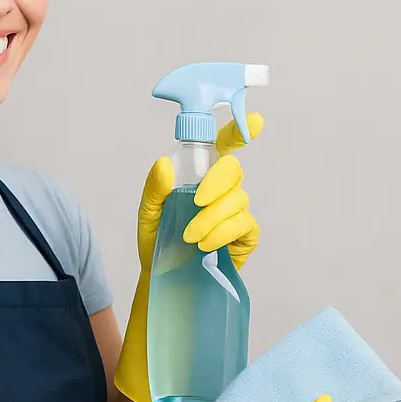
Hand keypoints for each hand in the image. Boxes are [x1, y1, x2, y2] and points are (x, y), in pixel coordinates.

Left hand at [114, 113, 264, 401]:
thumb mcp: (147, 216)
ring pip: (238, 200)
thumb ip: (155, 190)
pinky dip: (225, 231)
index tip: (253, 119)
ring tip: (191, 237)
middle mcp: (220, 192)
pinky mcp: (245, 238)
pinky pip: (245, 225)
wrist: (162, 282)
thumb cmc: (156, 244)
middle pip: (234, 171)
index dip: (237, 130)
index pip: (222, 148)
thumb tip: (165, 164)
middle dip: (215, 184)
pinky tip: (206, 244)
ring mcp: (236, 214)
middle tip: (194, 203)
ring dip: (213, 217)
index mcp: (198, 178)